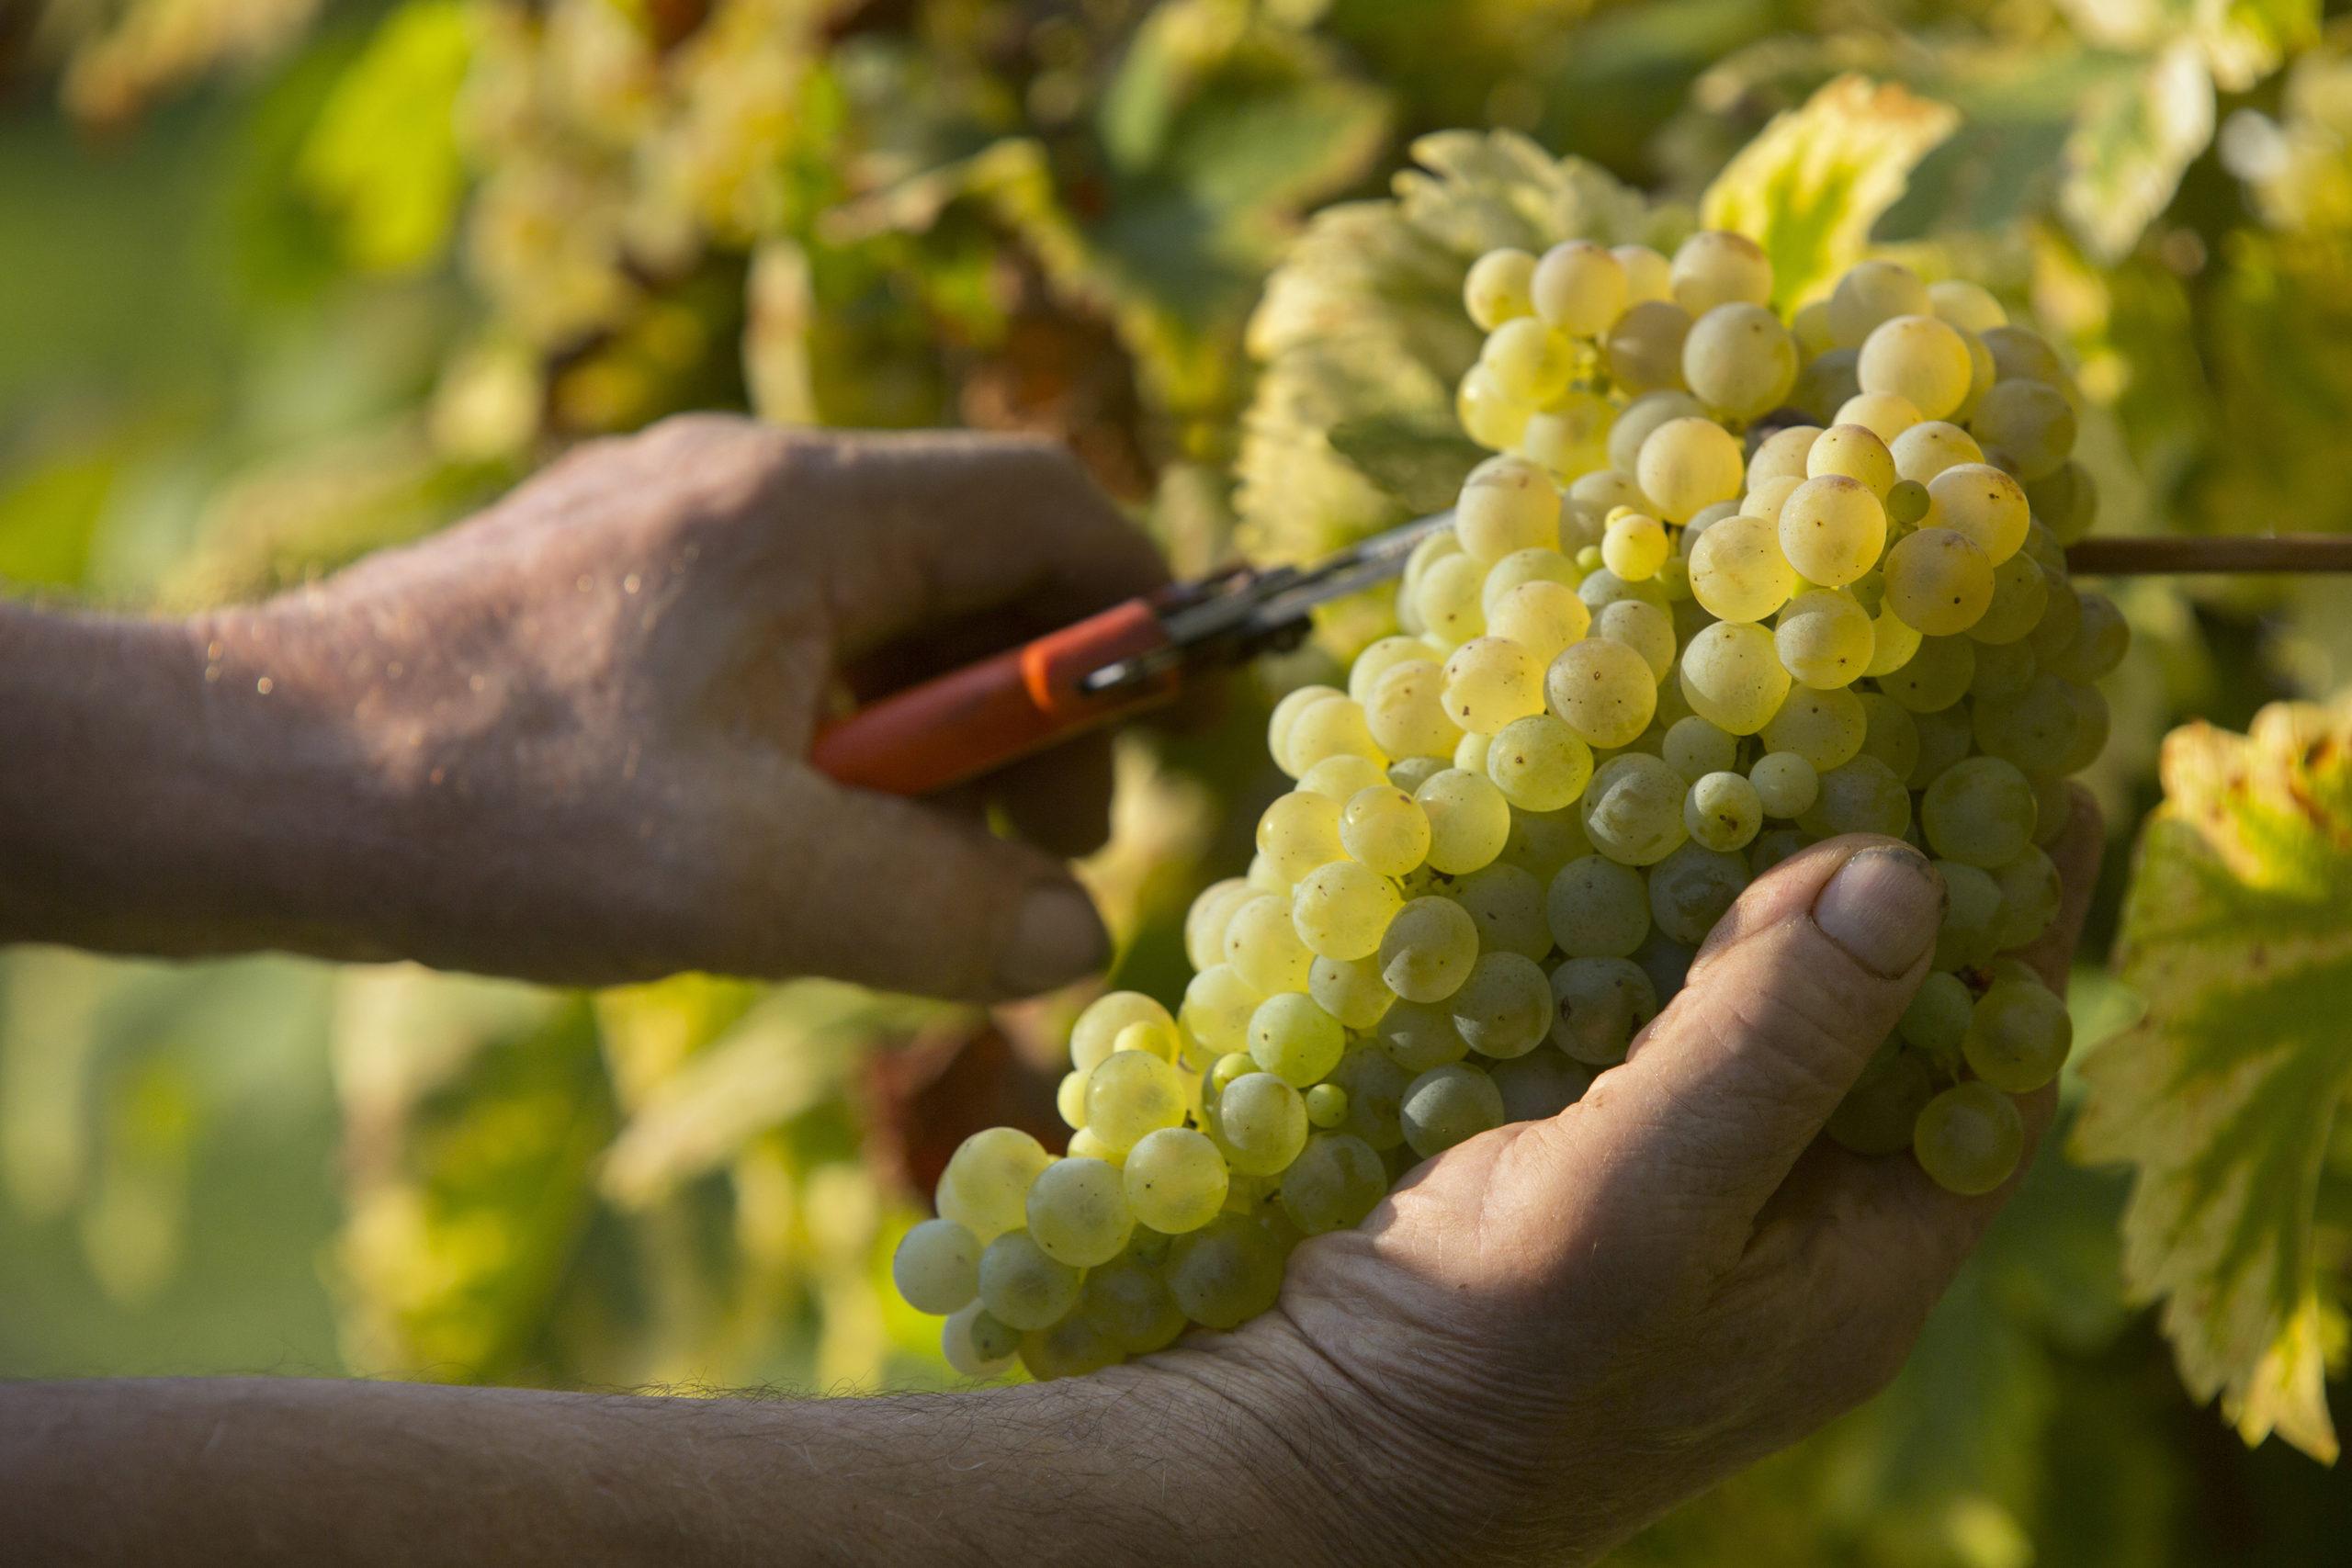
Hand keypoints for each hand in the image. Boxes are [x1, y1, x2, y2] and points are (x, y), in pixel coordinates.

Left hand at [172, 417, 1164, 994]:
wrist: (238, 782)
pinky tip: (784, 847)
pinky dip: (829, 740)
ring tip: (902, 877)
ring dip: (925, 742)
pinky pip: (779, 646)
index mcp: (800, 507)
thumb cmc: (490, 811)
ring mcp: (666, 528)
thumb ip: (941, 909)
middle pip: (966, 563)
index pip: (1045, 503)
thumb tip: (1074, 934)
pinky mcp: (607, 591)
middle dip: (1029, 712)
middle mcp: (740, 483)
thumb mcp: (749, 880)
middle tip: (1031, 857)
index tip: (1156, 739)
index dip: (1133, 613)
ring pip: (870, 617)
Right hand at [1173, 795, 2103, 1566]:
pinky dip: (1627, 931)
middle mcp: (1774, 1229)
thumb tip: (1900, 869)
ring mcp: (1661, 1196)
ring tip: (1757, 750)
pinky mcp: (1557, 1167)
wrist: (1309, 1459)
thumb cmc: (1496, 1367)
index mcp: (1852, 1270)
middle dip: (1876, 891)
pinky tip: (1603, 836)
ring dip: (1741, 895)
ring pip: (1737, 1015)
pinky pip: (1626, 1027)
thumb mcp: (1652, 1205)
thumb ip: (1770, 1044)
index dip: (2023, 937)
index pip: (1987, 1078)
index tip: (2049, 786)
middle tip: (1888, 732)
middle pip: (1868, 1029)